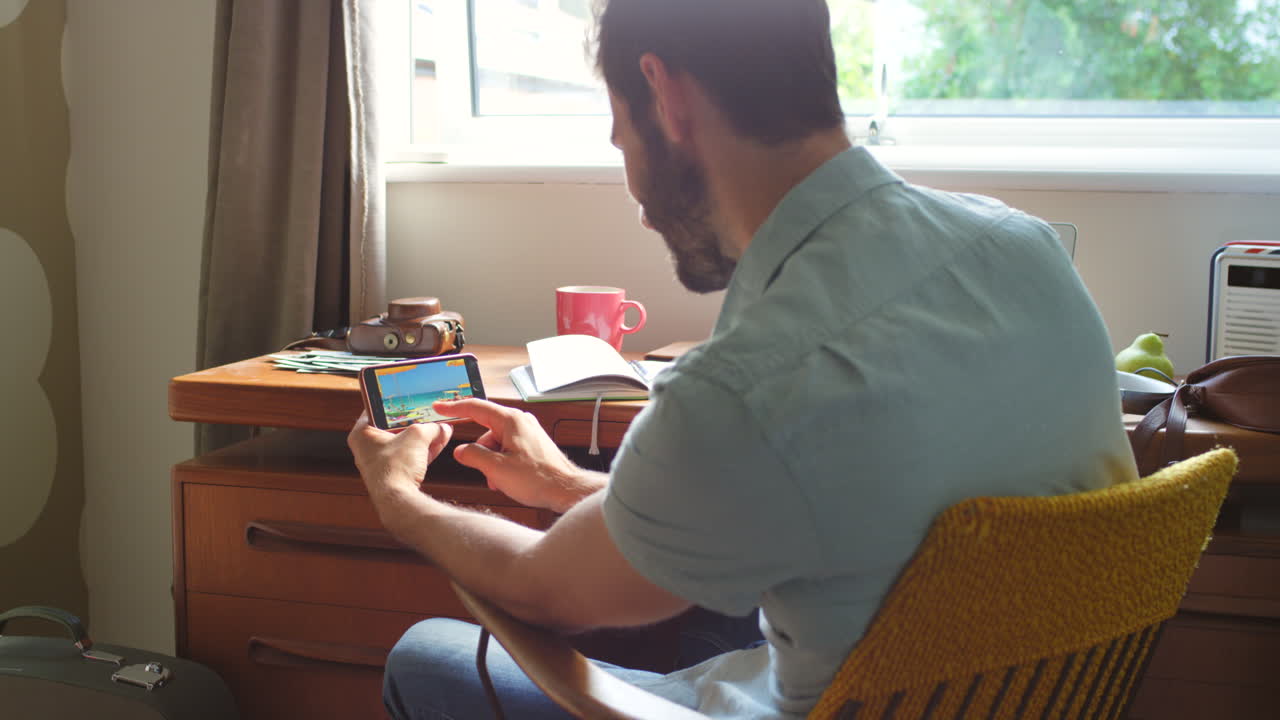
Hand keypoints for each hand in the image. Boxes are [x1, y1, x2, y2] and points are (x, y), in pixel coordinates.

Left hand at [347, 412, 452, 534]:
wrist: (398, 501)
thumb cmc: (396, 467)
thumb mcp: (417, 436)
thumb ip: (431, 427)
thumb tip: (442, 427)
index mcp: (362, 433)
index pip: (377, 408)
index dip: (394, 402)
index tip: (408, 397)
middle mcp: (367, 448)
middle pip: (393, 427)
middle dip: (416, 422)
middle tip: (429, 413)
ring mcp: (379, 462)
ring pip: (404, 443)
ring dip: (423, 437)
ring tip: (440, 428)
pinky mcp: (392, 474)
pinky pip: (408, 457)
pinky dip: (422, 450)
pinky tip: (439, 443)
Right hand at [434, 398, 602, 512]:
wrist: (566, 490)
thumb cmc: (538, 479)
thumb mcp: (496, 469)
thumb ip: (474, 456)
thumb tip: (461, 451)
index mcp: (511, 421)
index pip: (475, 407)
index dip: (454, 408)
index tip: (439, 407)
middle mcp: (521, 422)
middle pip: (486, 431)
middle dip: (481, 454)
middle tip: (486, 473)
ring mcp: (528, 433)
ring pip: (496, 444)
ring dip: (492, 463)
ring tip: (502, 481)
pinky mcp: (533, 445)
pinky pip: (508, 450)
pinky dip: (503, 464)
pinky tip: (508, 480)